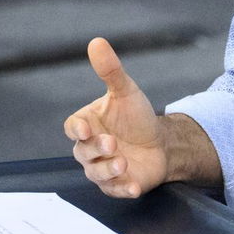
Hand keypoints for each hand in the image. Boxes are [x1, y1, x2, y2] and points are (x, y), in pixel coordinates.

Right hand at [63, 37, 169, 198]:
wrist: (162, 143)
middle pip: (82, 152)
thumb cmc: (138, 117)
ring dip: (107, 170)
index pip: (72, 127)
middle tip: (112, 143)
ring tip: (123, 163)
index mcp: (88, 124)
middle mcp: (90, 149)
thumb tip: (97, 42)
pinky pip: (114, 191)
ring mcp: (102, 169)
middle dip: (96, 149)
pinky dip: (122, 190)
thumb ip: (110, 71)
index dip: (76, 129)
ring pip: (95, 174)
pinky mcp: (117, 185)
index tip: (86, 128)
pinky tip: (132, 186)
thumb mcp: (126, 91)